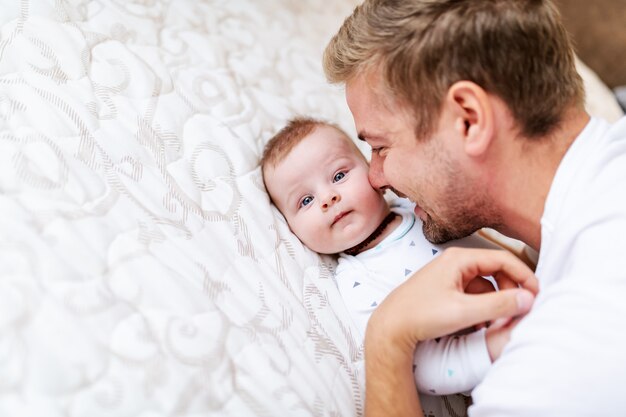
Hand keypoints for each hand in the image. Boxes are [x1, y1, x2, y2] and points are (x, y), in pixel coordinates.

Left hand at [363, 248, 537, 416]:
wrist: (390, 327)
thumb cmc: (421, 315)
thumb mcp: (464, 311)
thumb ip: (499, 305)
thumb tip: (529, 299)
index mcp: (459, 259)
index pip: (504, 259)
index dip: (525, 276)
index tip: (538, 295)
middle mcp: (455, 263)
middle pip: (497, 271)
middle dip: (511, 291)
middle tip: (520, 312)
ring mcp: (450, 276)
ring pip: (486, 286)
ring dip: (497, 302)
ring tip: (501, 322)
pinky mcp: (446, 291)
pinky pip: (474, 295)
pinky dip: (483, 308)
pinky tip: (483, 326)